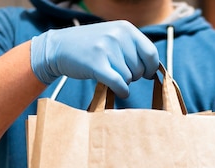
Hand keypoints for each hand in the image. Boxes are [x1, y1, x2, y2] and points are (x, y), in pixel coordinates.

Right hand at [30, 21, 158, 97]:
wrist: (59, 47)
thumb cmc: (91, 46)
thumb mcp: (114, 37)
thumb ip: (134, 48)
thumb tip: (155, 70)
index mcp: (126, 28)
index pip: (151, 53)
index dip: (150, 68)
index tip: (145, 74)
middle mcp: (118, 35)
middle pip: (139, 69)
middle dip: (132, 76)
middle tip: (117, 72)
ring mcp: (107, 48)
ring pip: (129, 78)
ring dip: (122, 82)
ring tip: (109, 73)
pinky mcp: (96, 63)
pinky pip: (119, 84)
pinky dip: (122, 91)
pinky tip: (118, 91)